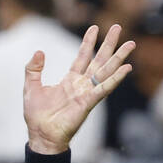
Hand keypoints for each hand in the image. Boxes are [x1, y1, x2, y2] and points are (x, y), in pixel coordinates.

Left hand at [24, 24, 134, 153]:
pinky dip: (115, 78)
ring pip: (106, 71)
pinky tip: (126, 68)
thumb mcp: (31, 86)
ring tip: (131, 44)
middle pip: (99, 60)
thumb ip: (33, 69)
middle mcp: (82, 84)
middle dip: (108, 44)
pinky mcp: (88, 102)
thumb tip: (39, 51)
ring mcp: (87, 93)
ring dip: (118, 58)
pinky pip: (104, 88)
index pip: (82, 56)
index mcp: (70, 80)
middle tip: (118, 28)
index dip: (88, 42)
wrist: (41, 134)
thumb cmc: (36, 114)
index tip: (95, 27)